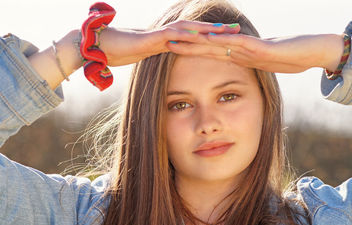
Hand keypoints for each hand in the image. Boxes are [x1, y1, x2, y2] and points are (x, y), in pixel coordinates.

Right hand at [99, 21, 240, 65]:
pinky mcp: (152, 37)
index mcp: (170, 38)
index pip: (196, 36)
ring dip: (208, 30)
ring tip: (226, 31)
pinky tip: (201, 36)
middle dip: (218, 30)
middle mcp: (169, 33)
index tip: (231, 38)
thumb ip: (159, 55)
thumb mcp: (147, 55)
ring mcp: (161, 33)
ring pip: (189, 29)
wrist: (103, 46)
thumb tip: (168, 59)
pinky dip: (187, 35)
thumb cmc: (123, 51)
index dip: (213, 36)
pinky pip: (173, 35)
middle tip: (238, 29)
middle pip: (198, 29)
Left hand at [167, 32, 343, 72]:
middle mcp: (241, 48)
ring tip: (178, 37)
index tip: (174, 51)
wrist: (314, 50)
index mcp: (240, 54)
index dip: (192, 51)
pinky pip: (238, 43)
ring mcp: (249, 45)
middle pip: (209, 45)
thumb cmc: (292, 58)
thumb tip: (239, 78)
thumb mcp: (266, 67)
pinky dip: (222, 41)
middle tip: (165, 40)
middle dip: (187, 44)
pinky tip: (208, 38)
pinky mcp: (260, 46)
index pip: (211, 52)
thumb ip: (252, 68)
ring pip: (219, 41)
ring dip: (197, 40)